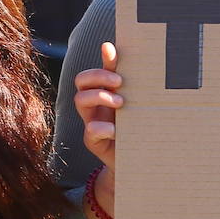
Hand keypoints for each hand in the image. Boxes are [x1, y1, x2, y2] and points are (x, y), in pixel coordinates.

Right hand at [74, 43, 135, 218]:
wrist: (139, 163)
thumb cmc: (139, 130)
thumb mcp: (139, 106)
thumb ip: (135, 84)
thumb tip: (133, 60)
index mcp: (105, 94)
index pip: (95, 70)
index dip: (100, 60)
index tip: (113, 54)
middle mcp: (94, 106)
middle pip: (81, 82)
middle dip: (98, 77)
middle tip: (120, 82)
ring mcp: (92, 122)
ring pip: (80, 101)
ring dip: (99, 97)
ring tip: (121, 103)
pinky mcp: (94, 143)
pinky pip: (91, 131)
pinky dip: (103, 127)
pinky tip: (117, 129)